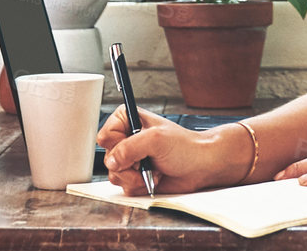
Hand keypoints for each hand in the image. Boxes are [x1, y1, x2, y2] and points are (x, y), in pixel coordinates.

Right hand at [96, 107, 245, 195]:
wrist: (201, 166)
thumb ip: (129, 148)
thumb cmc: (184, 147)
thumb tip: (111, 162)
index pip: (105, 136)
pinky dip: (139, 185)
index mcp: (127, 120)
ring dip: (135, 177)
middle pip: (108, 159)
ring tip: (153, 171)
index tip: (133, 148)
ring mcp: (130, 159)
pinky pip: (125, 186)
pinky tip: (155, 178)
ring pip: (114, 175)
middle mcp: (126, 139)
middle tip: (145, 161)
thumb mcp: (155, 140)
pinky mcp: (135, 176)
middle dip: (128, 166)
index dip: (117, 146)